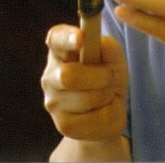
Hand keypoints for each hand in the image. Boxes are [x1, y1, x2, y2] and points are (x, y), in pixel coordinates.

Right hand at [41, 25, 127, 141]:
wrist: (107, 109)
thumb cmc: (106, 75)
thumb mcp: (113, 58)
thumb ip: (110, 48)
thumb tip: (103, 44)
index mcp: (60, 50)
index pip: (56, 39)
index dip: (67, 38)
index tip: (81, 38)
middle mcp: (50, 75)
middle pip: (69, 75)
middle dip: (99, 76)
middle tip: (109, 76)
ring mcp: (54, 102)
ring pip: (88, 98)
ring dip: (107, 94)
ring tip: (107, 93)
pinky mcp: (64, 125)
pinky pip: (96, 118)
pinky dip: (110, 112)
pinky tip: (103, 109)